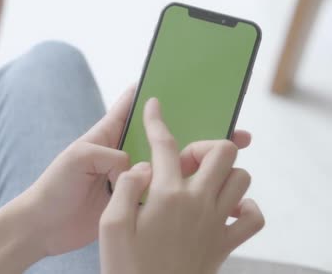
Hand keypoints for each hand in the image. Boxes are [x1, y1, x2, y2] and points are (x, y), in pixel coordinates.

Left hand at [20, 86, 252, 256]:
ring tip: (221, 156)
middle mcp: (120, 153)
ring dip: (189, 159)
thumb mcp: (76, 159)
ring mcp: (127, 177)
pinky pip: (158, 190)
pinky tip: (200, 188)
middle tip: (223, 125)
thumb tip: (136, 167)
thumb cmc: (54, 187)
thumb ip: (106, 155)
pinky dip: (176, 188)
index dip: (152, 93)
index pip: (131, 107)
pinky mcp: (130, 200)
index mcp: (105, 135)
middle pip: (158, 135)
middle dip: (188, 127)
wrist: (45, 226)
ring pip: (164, 163)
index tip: (179, 81)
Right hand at [99, 98, 264, 273]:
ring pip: (241, 178)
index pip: (165, 145)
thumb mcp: (109, 226)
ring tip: (202, 182)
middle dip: (204, 145)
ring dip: (224, 172)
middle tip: (185, 160)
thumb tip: (142, 166)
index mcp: (166, 195)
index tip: (155, 105)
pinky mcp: (225, 244)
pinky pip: (253, 217)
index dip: (157, 120)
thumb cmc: (125, 266)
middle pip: (222, 152)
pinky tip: (224, 208)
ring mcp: (216, 223)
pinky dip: (245, 207)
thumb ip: (125, 187)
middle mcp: (197, 203)